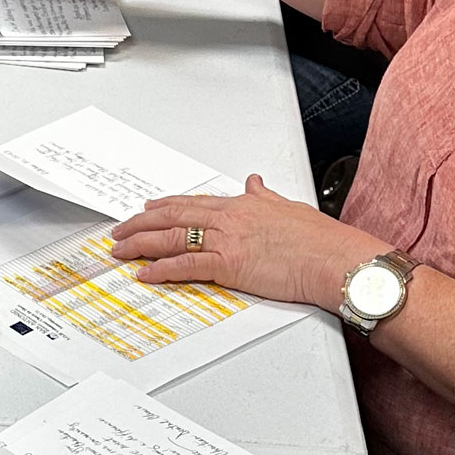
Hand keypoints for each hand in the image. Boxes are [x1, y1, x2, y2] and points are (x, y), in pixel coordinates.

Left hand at [109, 175, 391, 306]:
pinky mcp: (230, 264)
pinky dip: (162, 269)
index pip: (193, 204)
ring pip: (173, 238)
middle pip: (173, 217)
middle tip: (119, 231)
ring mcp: (228, 240)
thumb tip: (255, 182)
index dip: (165, 206)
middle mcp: (230, 218)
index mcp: (242, 205)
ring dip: (141, 244)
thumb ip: (266, 196)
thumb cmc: (320, 240)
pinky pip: (187, 265)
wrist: (335, 259)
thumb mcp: (289, 207)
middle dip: (141, 224)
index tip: (146, 209)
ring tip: (121, 250)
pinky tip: (146, 273)